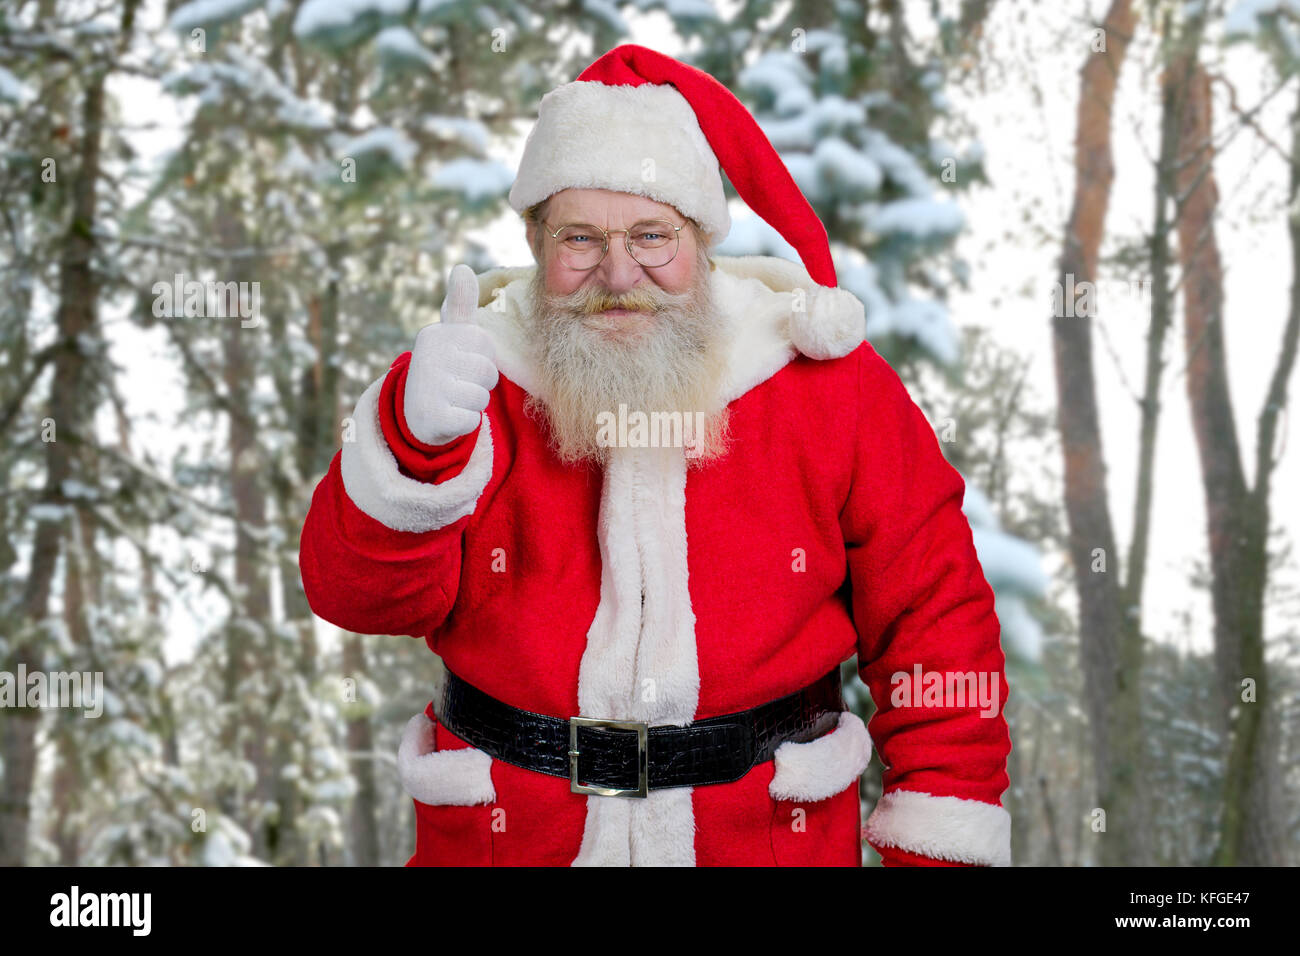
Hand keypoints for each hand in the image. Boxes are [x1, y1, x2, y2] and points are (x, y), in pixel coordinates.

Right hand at [403, 264, 498, 446]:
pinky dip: (465, 422)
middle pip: (488, 372)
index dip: (481, 357)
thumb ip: (460, 304)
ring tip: (452, 399)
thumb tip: (463, 267)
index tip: (460, 360)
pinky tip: (448, 416)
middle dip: (480, 382)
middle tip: (456, 383)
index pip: (486, 345)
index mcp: (435, 335)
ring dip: (473, 403)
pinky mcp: (435, 417)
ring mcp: (429, 388)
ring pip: (482, 397)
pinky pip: (473, 420)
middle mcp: (428, 358)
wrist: (415, 414)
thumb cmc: (443, 368)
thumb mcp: (450, 334)